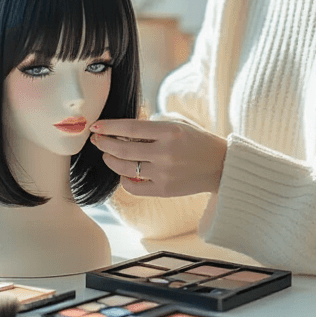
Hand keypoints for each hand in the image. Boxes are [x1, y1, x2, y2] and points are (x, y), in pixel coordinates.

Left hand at [90, 118, 225, 197]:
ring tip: (107, 155)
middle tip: (96, 140)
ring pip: (124, 168)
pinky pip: (134, 187)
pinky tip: (124, 172)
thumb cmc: (196, 141)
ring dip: (110, 160)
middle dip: (104, 144)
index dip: (109, 127)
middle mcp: (165, 153)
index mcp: (169, 132)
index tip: (96, 126)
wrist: (220, 165)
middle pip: (122, 149)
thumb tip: (120, 129)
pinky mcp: (164, 191)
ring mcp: (164, 174)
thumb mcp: (176, 125)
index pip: (130, 127)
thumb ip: (151, 127)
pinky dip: (124, 179)